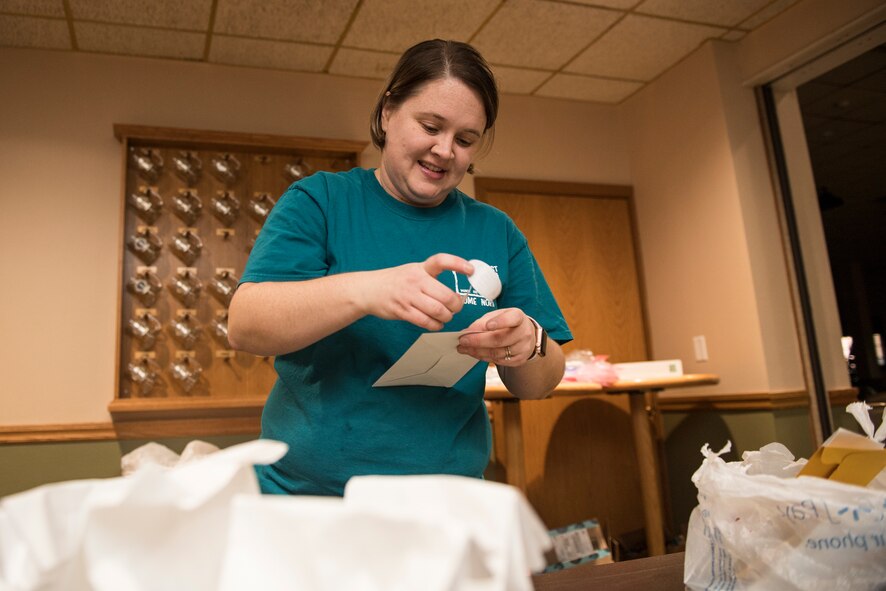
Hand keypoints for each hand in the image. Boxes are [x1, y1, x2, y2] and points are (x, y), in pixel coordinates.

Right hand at [358, 253, 472, 329]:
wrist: (369, 290)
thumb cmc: (397, 281)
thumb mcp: (414, 271)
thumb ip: (432, 278)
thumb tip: (457, 295)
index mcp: (421, 268)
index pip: (441, 261)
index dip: (458, 264)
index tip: (471, 270)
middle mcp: (416, 280)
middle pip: (446, 296)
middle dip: (456, 306)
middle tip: (456, 307)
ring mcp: (408, 296)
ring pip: (438, 311)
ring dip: (446, 317)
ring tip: (445, 316)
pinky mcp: (402, 311)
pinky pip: (426, 322)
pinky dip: (435, 325)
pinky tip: (435, 323)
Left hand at [456, 308, 535, 365]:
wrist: (524, 335)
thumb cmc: (507, 323)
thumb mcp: (497, 315)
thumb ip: (483, 322)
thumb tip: (468, 332)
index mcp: (518, 317)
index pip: (512, 319)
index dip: (500, 322)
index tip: (488, 325)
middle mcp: (524, 333)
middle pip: (499, 339)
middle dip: (478, 341)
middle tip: (463, 340)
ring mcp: (523, 348)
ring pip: (496, 353)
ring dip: (477, 351)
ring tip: (464, 348)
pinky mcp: (519, 360)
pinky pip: (498, 361)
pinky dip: (483, 357)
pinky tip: (475, 353)